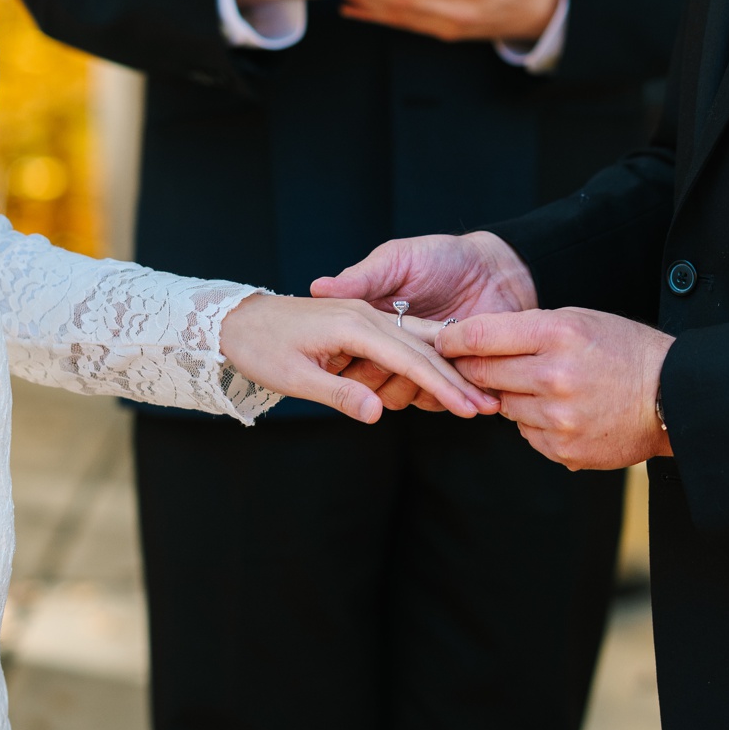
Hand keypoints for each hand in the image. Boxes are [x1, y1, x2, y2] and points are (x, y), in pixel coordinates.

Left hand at [217, 294, 495, 420]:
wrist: (239, 319)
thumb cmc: (261, 347)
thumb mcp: (293, 377)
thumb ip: (338, 392)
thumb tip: (378, 413)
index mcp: (353, 326)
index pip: (409, 359)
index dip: (441, 386)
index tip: (468, 408)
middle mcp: (367, 316)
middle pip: (425, 349)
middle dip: (458, 379)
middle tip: (489, 408)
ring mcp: (368, 316)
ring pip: (421, 342)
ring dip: (451, 370)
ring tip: (479, 397)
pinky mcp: (364, 322)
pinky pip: (406, 341)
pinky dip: (431, 359)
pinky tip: (450, 378)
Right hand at [311, 231, 534, 409]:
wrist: (494, 267)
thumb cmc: (441, 256)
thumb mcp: (397, 259)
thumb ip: (362, 277)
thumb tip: (319, 287)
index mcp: (373, 324)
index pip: (359, 355)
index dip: (359, 365)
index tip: (373, 365)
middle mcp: (392, 349)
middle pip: (379, 382)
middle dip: (399, 381)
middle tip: (431, 377)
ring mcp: (418, 367)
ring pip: (402, 396)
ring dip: (425, 392)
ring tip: (456, 386)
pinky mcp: (444, 380)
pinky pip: (432, 401)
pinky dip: (445, 398)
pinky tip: (466, 391)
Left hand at [437, 306, 675, 467]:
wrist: (671, 396)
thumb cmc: (624, 351)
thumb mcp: (580, 322)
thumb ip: (528, 331)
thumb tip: (472, 343)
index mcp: (558, 334)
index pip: (483, 335)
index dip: (454, 339)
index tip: (441, 340)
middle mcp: (554, 376)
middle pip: (483, 375)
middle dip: (474, 370)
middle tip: (473, 366)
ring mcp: (558, 417)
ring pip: (504, 408)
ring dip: (511, 399)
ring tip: (544, 388)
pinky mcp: (562, 449)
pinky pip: (527, 435)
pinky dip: (535, 424)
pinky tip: (563, 413)